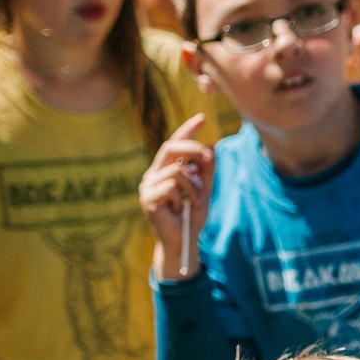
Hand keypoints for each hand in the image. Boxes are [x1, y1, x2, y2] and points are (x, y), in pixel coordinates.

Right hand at [140, 114, 213, 279]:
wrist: (182, 241)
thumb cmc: (192, 216)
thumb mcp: (205, 189)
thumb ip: (207, 170)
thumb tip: (212, 146)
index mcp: (165, 170)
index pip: (175, 144)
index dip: (187, 130)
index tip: (202, 118)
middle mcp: (153, 175)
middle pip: (171, 148)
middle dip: (193, 148)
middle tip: (208, 158)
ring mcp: (147, 186)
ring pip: (177, 171)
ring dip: (194, 187)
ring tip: (194, 202)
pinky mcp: (147, 198)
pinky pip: (172, 187)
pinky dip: (184, 197)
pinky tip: (180, 210)